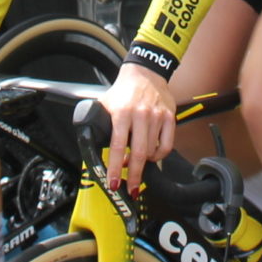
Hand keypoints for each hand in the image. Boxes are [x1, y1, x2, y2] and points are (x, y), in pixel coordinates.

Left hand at [96, 63, 175, 192]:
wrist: (145, 73)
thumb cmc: (124, 91)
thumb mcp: (105, 104)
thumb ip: (100, 124)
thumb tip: (92, 147)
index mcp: (122, 112)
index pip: (117, 145)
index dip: (114, 167)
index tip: (113, 182)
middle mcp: (141, 115)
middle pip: (138, 153)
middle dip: (133, 175)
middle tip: (129, 188)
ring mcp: (157, 117)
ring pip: (151, 152)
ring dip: (142, 163)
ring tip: (134, 162)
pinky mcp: (169, 118)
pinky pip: (166, 146)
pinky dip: (158, 156)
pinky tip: (151, 155)